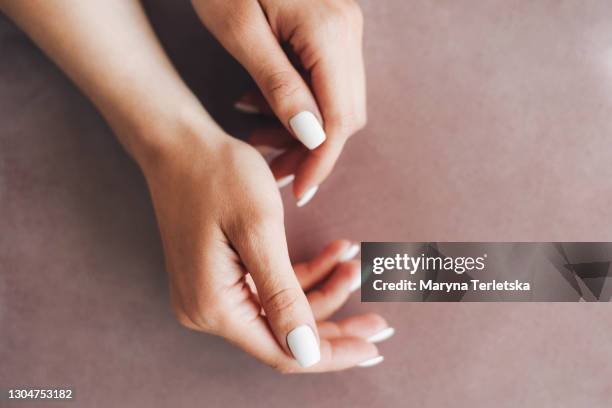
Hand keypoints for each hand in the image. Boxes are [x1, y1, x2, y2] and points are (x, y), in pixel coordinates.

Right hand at [142, 125, 388, 371]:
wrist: (180, 143)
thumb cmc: (219, 175)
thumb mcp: (260, 231)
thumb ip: (283, 297)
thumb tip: (306, 354)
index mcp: (215, 305)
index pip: (285, 351)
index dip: (333, 354)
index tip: (374, 347)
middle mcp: (208, 309)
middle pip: (285, 336)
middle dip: (336, 327)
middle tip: (380, 322)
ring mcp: (211, 293)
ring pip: (282, 310)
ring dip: (323, 290)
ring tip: (354, 263)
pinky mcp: (219, 276)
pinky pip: (269, 287)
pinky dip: (304, 273)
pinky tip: (333, 252)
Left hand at [192, 0, 366, 203]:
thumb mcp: (241, 33)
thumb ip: (279, 85)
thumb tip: (313, 136)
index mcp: (329, 31)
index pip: (340, 118)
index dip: (321, 160)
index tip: (299, 190)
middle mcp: (347, 30)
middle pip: (346, 113)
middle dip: (312, 149)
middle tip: (273, 169)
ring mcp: (344, 26)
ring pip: (338, 99)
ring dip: (303, 128)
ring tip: (258, 136)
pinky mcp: (331, 27)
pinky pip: (326, 80)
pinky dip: (300, 103)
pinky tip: (262, 103)